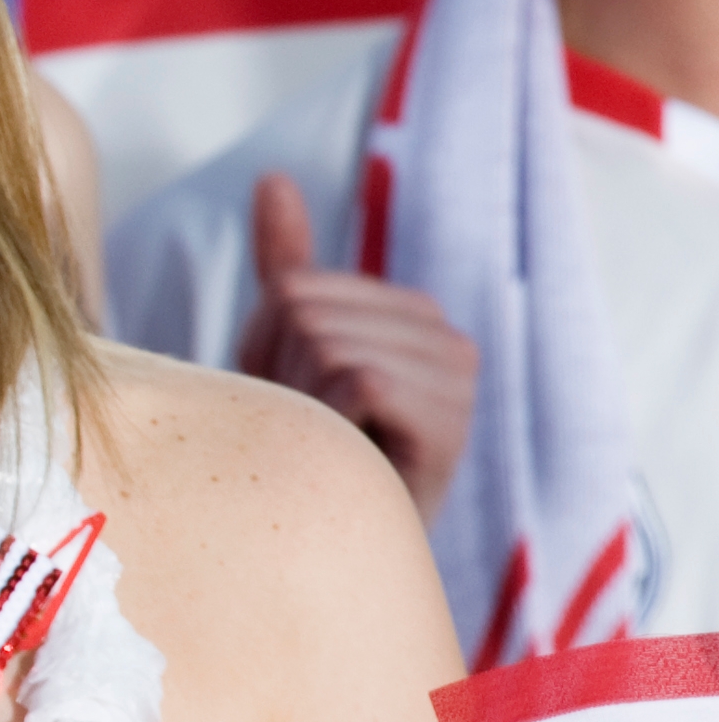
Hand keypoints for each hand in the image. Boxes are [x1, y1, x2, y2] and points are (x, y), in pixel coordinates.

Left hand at [241, 173, 478, 517]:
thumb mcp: (283, 348)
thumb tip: (273, 179)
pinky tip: (348, 456)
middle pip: (304, 313)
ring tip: (327, 445)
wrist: (329, 542)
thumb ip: (288, 265)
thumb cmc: (308, 446)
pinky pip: (358, 381)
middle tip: (308, 429)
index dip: (263, 347)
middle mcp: (447, 338)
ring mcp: (458, 380)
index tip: (295, 397)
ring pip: (326, 345)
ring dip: (299, 404)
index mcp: (410, 312)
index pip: (292, 288)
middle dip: (277, 376)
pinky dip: (330, 420)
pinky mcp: (452, 422)